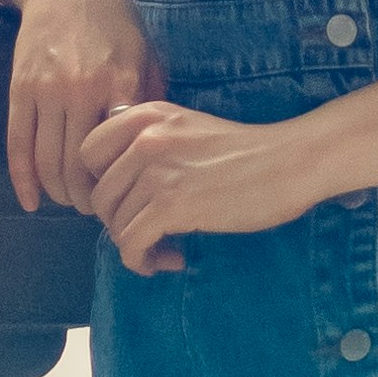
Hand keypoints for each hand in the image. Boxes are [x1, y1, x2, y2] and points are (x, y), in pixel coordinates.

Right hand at [0, 0, 163, 215]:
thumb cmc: (114, 22)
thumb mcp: (146, 56)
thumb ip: (151, 103)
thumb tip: (155, 153)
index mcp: (121, 83)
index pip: (119, 154)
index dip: (119, 185)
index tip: (124, 196)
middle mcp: (82, 89)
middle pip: (79, 167)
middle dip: (86, 199)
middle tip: (95, 207)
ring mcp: (47, 89)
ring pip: (47, 162)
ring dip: (58, 192)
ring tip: (69, 200)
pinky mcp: (20, 88)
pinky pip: (18, 144)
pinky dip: (22, 179)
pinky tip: (30, 201)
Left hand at [75, 95, 319, 277]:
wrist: (290, 162)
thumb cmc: (245, 153)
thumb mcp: (186, 129)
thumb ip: (147, 144)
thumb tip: (109, 189)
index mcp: (146, 115)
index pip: (88, 154)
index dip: (100, 186)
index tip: (126, 204)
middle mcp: (145, 138)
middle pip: (98, 195)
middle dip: (119, 221)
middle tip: (150, 233)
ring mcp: (156, 170)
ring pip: (114, 223)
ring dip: (137, 245)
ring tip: (166, 248)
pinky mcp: (171, 204)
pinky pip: (131, 244)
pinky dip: (143, 261)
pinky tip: (171, 259)